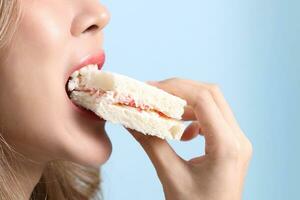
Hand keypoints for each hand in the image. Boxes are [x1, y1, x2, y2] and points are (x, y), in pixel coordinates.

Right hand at [127, 78, 251, 199]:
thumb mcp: (171, 177)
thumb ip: (151, 144)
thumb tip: (131, 120)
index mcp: (227, 146)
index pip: (204, 99)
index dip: (175, 88)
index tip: (151, 89)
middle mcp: (238, 139)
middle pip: (211, 95)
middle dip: (180, 89)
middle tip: (154, 93)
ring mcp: (238, 141)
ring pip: (213, 104)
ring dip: (187, 102)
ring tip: (164, 110)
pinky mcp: (231, 145)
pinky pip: (213, 118)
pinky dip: (194, 116)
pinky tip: (182, 132)